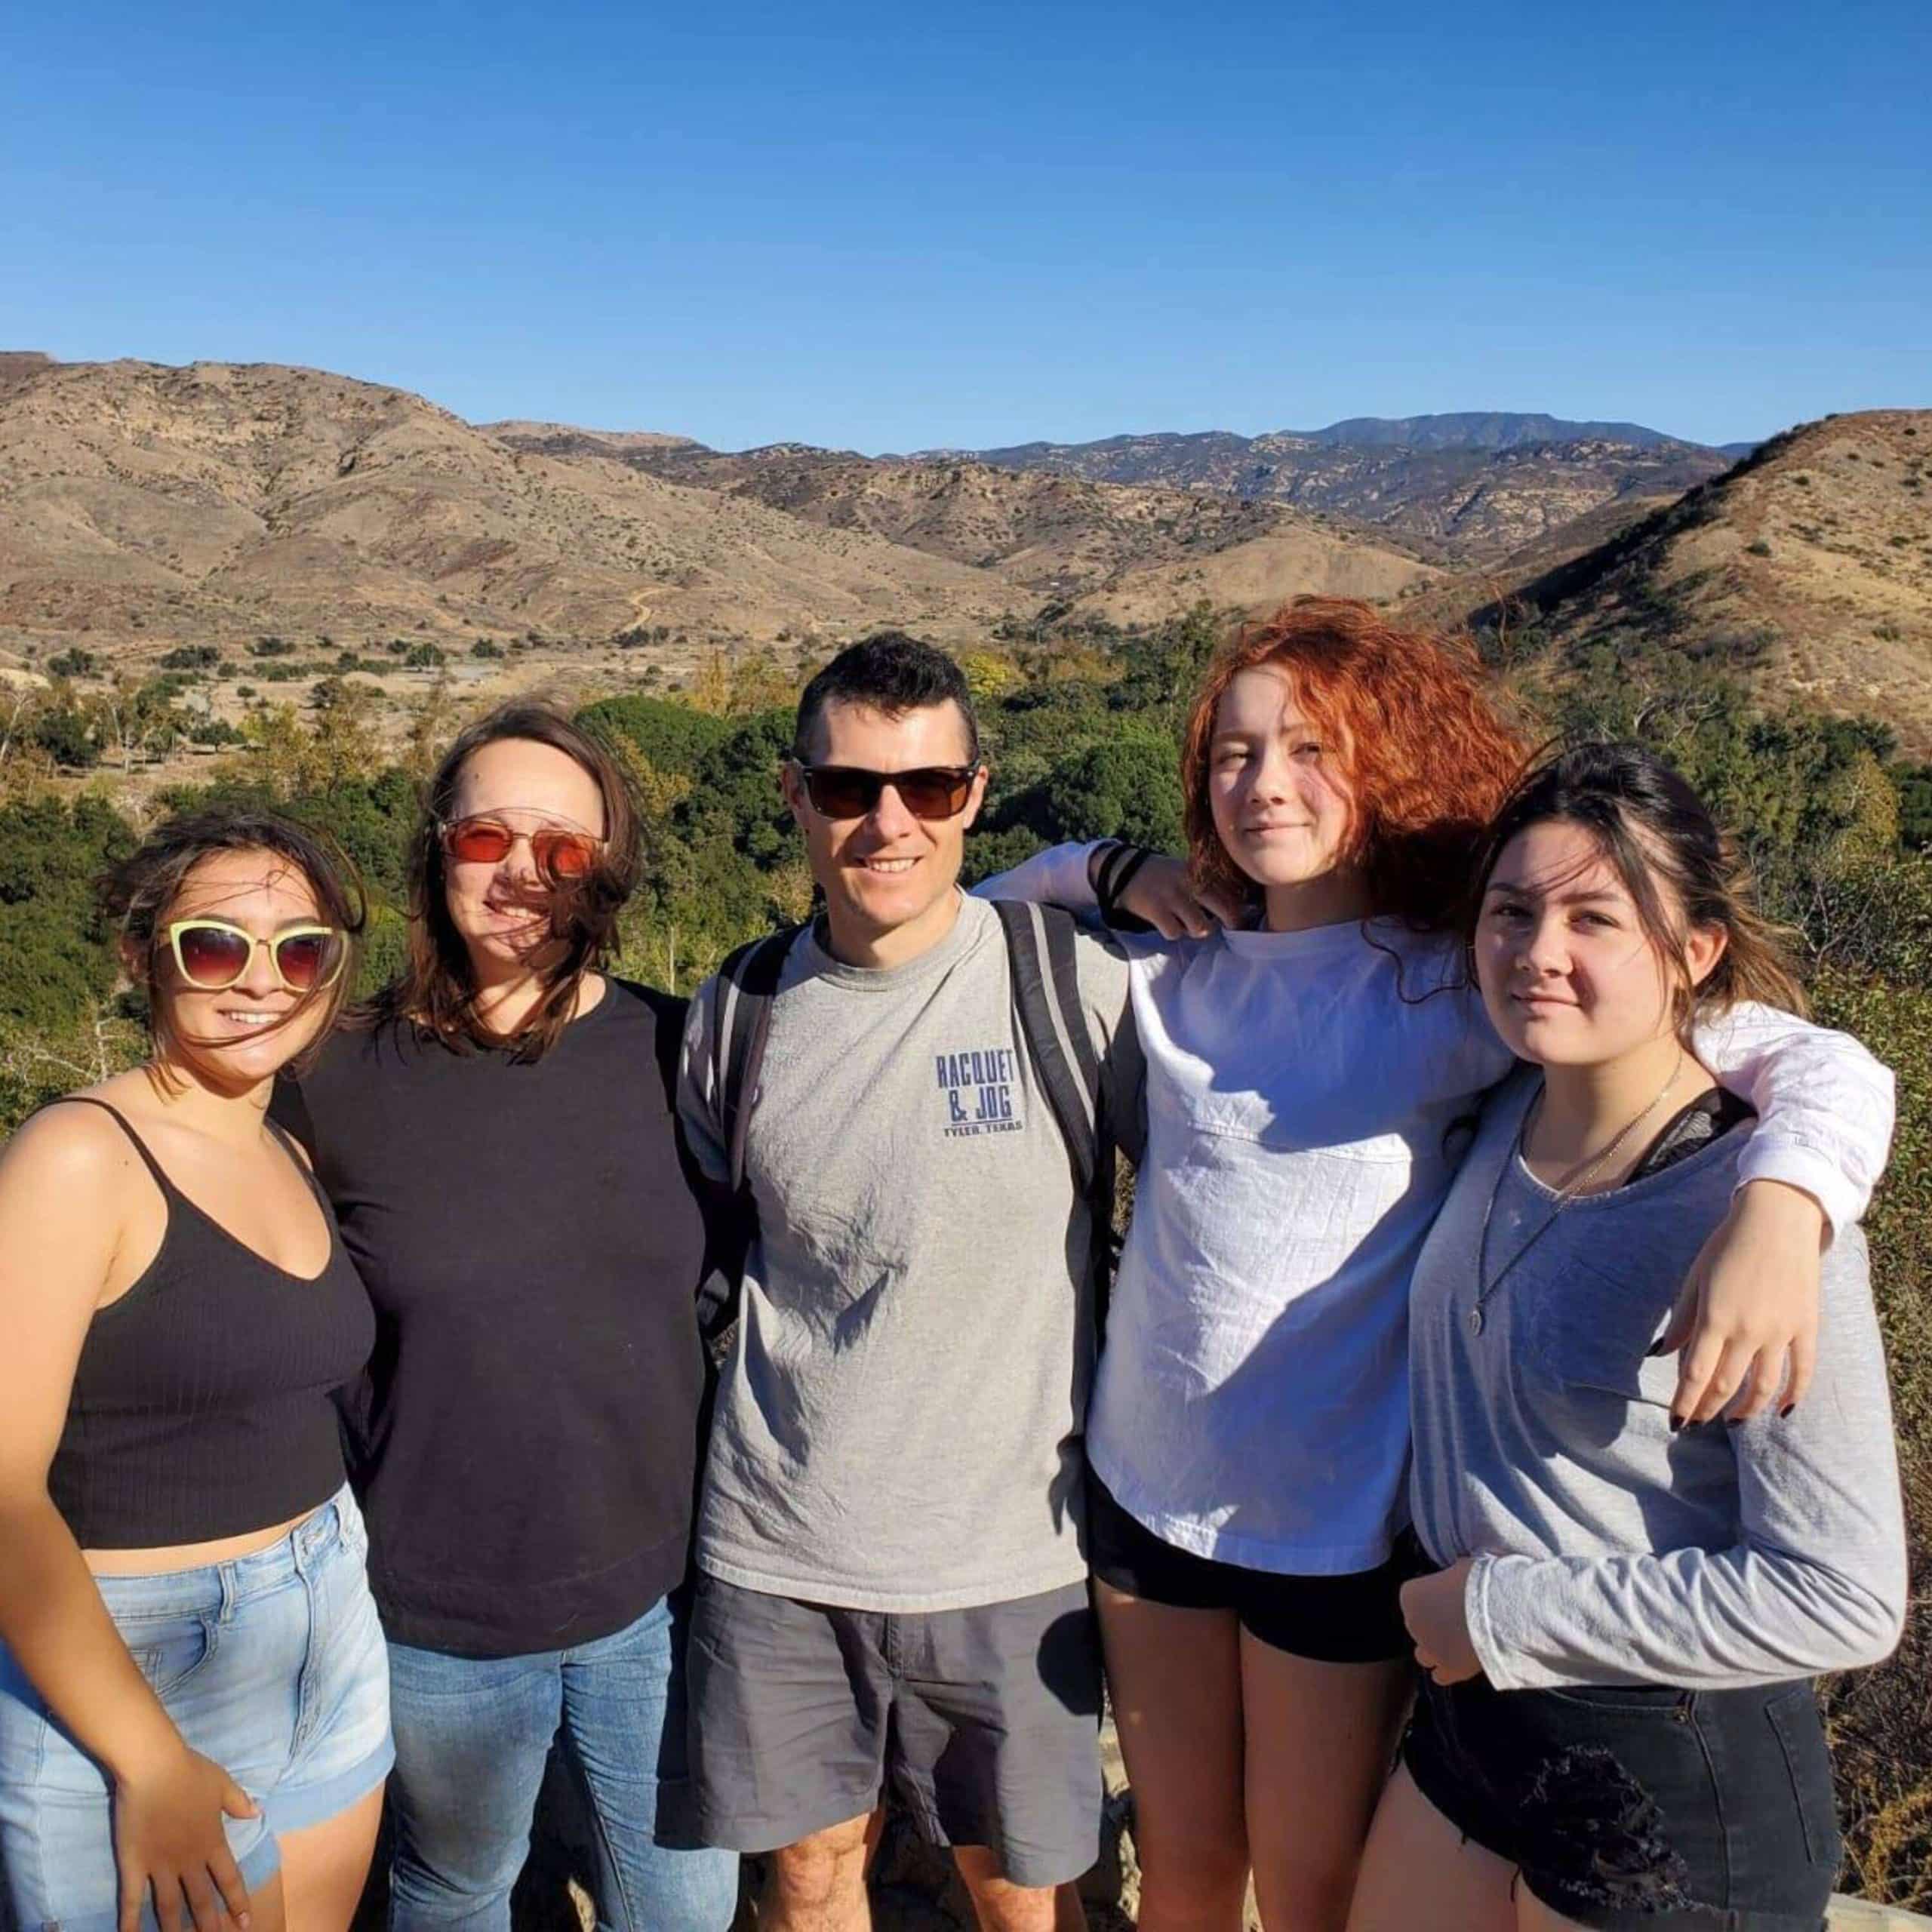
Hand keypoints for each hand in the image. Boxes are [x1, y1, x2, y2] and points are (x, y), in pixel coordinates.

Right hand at [113, 1745, 255, 1931]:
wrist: (154, 1767)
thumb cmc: (190, 1772)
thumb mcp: (223, 1784)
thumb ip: (238, 1803)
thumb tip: (257, 1814)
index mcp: (212, 1841)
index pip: (229, 1878)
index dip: (237, 1901)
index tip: (245, 1922)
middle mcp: (189, 1859)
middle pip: (201, 1899)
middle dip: (210, 1924)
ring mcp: (160, 1865)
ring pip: (169, 1906)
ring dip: (175, 1929)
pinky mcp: (134, 1864)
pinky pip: (131, 1899)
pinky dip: (130, 1922)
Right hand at [1116, 855, 1245, 939]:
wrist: (1125, 870)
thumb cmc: (1163, 875)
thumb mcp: (1186, 872)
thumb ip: (1205, 885)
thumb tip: (1231, 906)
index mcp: (1199, 873)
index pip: (1229, 893)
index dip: (1238, 910)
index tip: (1239, 919)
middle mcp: (1189, 884)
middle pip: (1223, 909)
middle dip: (1230, 922)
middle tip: (1228, 928)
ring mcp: (1173, 897)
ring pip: (1200, 927)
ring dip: (1196, 930)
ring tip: (1189, 925)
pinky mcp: (1156, 910)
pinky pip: (1174, 932)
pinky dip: (1173, 933)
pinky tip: (1168, 924)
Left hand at [1400, 1559, 1482, 1684]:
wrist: (1499, 1611)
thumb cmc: (1478, 1582)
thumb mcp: (1460, 1568)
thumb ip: (1450, 1577)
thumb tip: (1455, 1578)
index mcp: (1410, 1595)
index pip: (1413, 1597)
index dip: (1431, 1597)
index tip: (1448, 1597)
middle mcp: (1413, 1624)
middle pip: (1417, 1625)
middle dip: (1433, 1624)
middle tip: (1456, 1619)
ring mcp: (1429, 1649)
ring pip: (1423, 1654)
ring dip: (1435, 1649)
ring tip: (1457, 1644)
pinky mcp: (1448, 1670)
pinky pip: (1439, 1676)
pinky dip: (1446, 1671)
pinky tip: (1459, 1663)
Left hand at [1660, 1179, 1823, 1426]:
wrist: (1777, 1220)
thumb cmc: (1728, 1245)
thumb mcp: (1695, 1278)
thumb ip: (1683, 1319)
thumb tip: (1663, 1352)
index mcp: (1714, 1318)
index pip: (1696, 1375)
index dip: (1686, 1403)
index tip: (1676, 1423)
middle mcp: (1747, 1331)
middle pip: (1726, 1385)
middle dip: (1709, 1409)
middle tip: (1698, 1424)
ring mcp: (1780, 1331)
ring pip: (1764, 1386)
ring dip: (1747, 1409)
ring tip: (1734, 1420)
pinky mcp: (1806, 1327)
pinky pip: (1802, 1370)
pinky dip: (1794, 1394)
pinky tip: (1783, 1410)